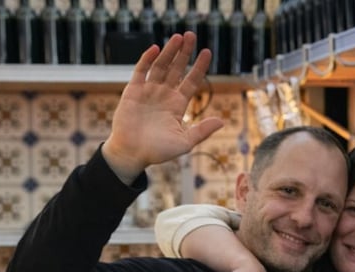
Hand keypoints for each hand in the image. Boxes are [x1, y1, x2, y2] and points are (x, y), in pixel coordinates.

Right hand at [103, 32, 223, 182]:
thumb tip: (222, 121)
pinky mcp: (133, 91)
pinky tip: (156, 48)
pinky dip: (147, 59)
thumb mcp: (184, 142)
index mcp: (177, 105)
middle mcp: (164, 95)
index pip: (191, 81)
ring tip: (178, 37)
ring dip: (169, 52)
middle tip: (191, 35)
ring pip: (160, 66)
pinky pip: (141, 71)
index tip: (207, 52)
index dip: (199, 67)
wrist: (132, 154)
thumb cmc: (157, 151)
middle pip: (176, 69)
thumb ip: (202, 131)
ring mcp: (148, 91)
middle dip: (184, 53)